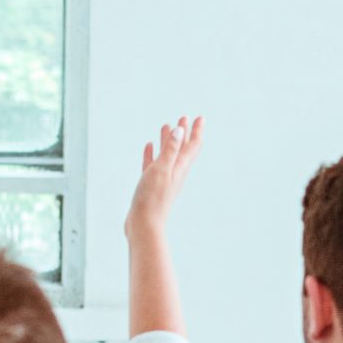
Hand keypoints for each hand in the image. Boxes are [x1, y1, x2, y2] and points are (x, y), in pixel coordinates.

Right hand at [125, 116, 204, 238]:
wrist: (143, 224)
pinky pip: (153, 165)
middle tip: (185, 118)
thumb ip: (170, 149)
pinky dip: (152, 154)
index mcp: (180, 168)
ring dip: (168, 140)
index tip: (200, 117)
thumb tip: (180, 130)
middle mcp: (174, 173)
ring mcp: (162, 179)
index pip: (192, 145)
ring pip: (167, 155)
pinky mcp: (150, 186)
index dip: (196, 130)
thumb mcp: (162, 169)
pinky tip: (149, 146)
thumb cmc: (152, 198)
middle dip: (184, 132)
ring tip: (166, 126)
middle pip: (182, 148)